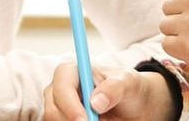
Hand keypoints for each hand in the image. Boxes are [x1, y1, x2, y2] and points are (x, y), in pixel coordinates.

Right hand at [44, 62, 173, 120]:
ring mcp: (60, 108)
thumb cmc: (130, 88)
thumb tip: (95, 102)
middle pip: (52, 109)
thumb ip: (114, 88)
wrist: (135, 106)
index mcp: (72, 72)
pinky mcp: (64, 120)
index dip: (69, 104)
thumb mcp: (129, 83)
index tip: (85, 120)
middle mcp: (61, 90)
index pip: (61, 85)